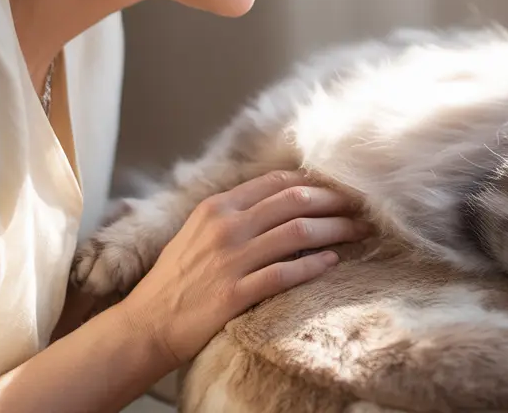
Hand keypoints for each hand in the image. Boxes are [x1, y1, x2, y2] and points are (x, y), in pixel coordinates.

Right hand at [116, 170, 369, 365]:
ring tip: (359, 231)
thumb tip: (280, 197)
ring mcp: (230, 261)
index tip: (340, 187)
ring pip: (298, 233)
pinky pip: (285, 274)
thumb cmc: (176, 279)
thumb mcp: (198, 230)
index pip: (278, 182)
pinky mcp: (234, 295)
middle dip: (336, 201)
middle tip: (362, 206)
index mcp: (217, 207)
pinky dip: (313, 266)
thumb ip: (235, 212)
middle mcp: (226, 227)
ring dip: (336, 230)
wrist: (145, 325)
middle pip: (296, 201)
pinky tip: (332, 262)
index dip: (316, 182)